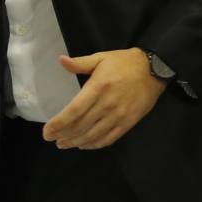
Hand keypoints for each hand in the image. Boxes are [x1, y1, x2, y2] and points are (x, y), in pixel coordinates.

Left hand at [42, 47, 167, 149]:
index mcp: (98, 87)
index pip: (74, 110)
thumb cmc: (124, 62)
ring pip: (93, 135)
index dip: (59, 123)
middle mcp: (107, 104)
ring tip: (64, 144)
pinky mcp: (128, 123)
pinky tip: (84, 145)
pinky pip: (109, 138)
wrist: (154, 70)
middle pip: (81, 125)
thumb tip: (61, 61)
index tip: (47, 131)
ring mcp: (119, 116)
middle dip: (64, 135)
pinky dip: (95, 144)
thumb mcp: (101, 57)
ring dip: (76, 142)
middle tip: (52, 139)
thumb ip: (80, 62)